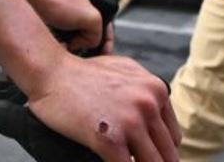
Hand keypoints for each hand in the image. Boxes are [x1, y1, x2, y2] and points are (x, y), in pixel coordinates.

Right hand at [27, 53, 179, 161]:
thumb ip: (147, 92)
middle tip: (137, 160)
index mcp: (156, 89)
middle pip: (167, 155)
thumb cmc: (81, 73)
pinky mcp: (110, 139)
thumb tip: (157, 117)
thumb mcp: (125, 70)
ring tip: (121, 160)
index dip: (160, 151)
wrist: (50, 72)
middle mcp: (148, 104)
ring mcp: (130, 122)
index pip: (173, 137)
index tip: (145, 156)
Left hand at [36, 0, 112, 53]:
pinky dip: (66, 43)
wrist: (32, 1)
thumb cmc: (57, 3)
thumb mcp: (92, 17)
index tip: (106, 54)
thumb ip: (99, 33)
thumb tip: (90, 43)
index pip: (107, 24)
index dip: (107, 41)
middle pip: (92, 31)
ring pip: (79, 36)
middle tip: (87, 52)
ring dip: (77, 45)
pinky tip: (63, 46)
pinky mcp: (56, 21)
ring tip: (71, 48)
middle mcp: (81, 5)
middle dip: (89, 43)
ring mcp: (68, 13)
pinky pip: (66, 37)